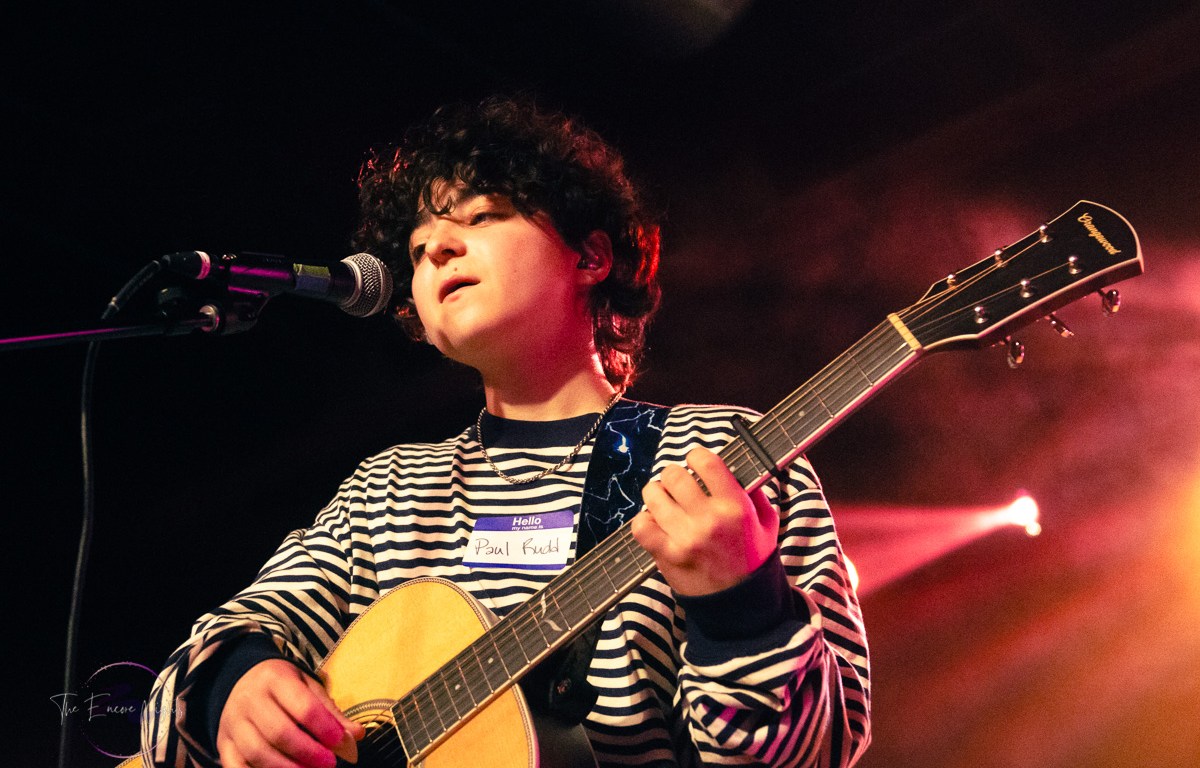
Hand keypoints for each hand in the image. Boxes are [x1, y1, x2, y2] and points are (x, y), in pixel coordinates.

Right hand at [217, 658, 364, 767]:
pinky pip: (236, 767)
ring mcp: (232, 724)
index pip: (303, 706)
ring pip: (257, 752)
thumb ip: (331, 712)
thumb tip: (356, 735)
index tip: (342, 742)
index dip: (325, 727)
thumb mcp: (307, 687)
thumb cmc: (282, 687)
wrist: (240, 681)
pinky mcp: (223, 744)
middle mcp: (250, 700)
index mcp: (275, 679)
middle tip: (329, 764)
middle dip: (308, 752)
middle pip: (279, 732)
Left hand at [633, 446, 778, 595]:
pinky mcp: (667, 555)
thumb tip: (733, 468)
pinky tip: (656, 523)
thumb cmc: (753, 559)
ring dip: (657, 494)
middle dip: (673, 476)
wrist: (741, 605)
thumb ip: (753, 492)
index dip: (696, 456)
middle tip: (678, 485)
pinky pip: (640, 525)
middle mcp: (709, 519)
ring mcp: (685, 538)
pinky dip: (644, 520)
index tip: (695, 462)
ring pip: (653, 495)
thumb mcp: (766, 522)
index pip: (706, 461)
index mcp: (736, 507)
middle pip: (673, 475)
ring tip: (665, 501)